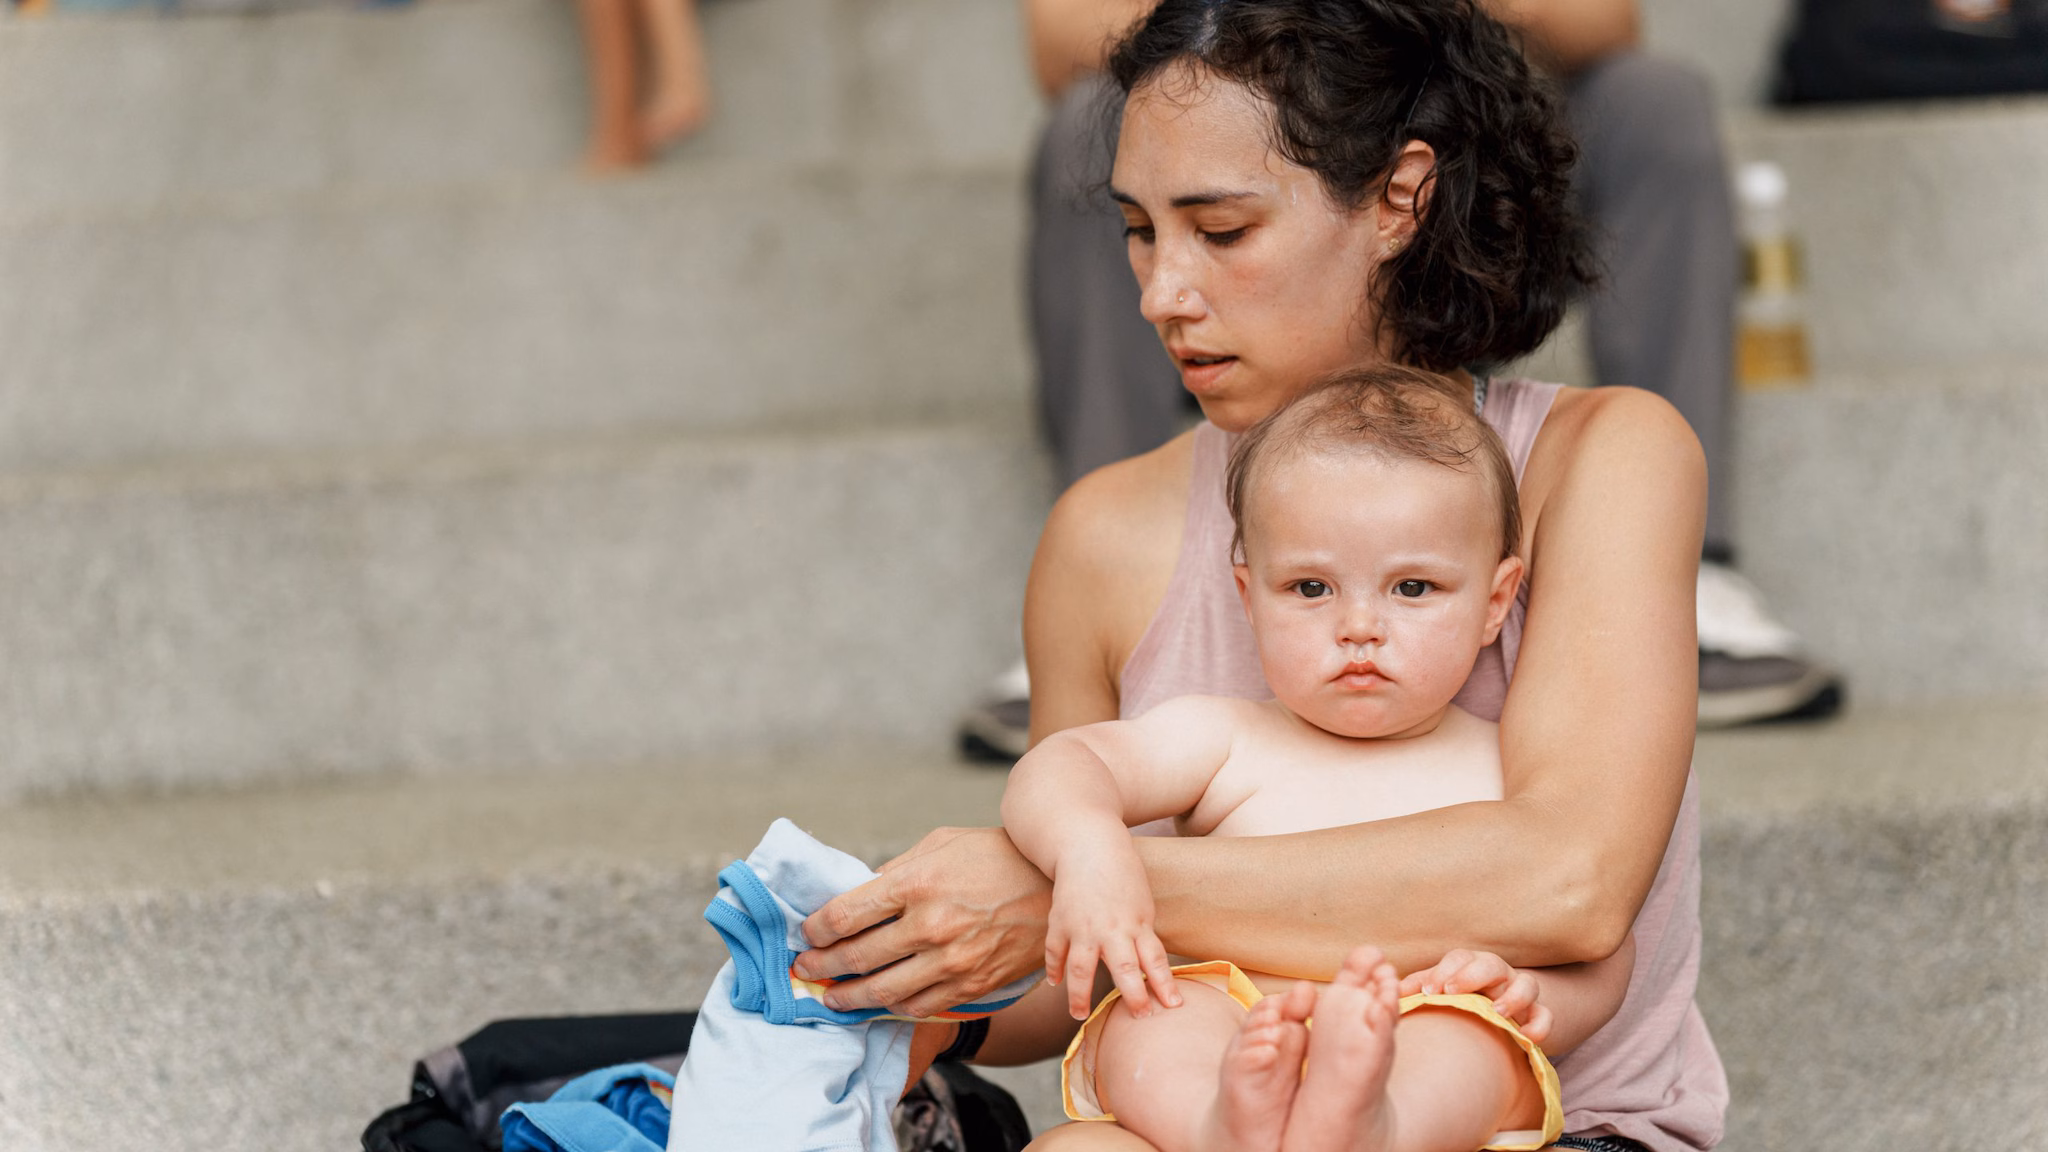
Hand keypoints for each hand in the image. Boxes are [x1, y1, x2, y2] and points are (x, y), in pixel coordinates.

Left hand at [795, 827, 1051, 1017]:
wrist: (1058, 885)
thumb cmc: (996, 855)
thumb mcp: (942, 844)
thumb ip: (898, 870)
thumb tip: (860, 894)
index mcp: (917, 882)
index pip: (847, 915)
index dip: (817, 930)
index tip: (808, 935)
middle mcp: (931, 924)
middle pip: (857, 956)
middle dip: (822, 967)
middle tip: (804, 970)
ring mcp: (952, 960)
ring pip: (883, 990)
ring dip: (848, 997)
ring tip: (831, 997)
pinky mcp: (972, 984)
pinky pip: (920, 1005)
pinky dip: (893, 1006)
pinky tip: (879, 1002)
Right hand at [1044, 849, 1181, 1020]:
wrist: (1089, 845)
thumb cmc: (1122, 874)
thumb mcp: (1142, 904)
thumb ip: (1142, 935)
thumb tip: (1149, 968)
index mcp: (1136, 923)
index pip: (1155, 960)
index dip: (1164, 984)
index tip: (1173, 1006)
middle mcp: (1111, 929)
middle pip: (1124, 970)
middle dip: (1133, 997)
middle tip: (1139, 1017)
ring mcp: (1082, 927)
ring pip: (1081, 969)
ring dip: (1080, 996)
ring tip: (1079, 1015)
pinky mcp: (1059, 922)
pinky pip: (1054, 952)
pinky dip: (1053, 969)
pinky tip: (1054, 983)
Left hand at [1398, 949, 1551, 1044]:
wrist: (1502, 1011)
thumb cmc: (1465, 996)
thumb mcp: (1444, 987)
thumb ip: (1421, 986)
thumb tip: (1392, 989)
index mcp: (1472, 964)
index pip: (1459, 958)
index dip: (1443, 972)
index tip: (1428, 991)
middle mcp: (1499, 974)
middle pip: (1491, 964)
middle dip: (1472, 975)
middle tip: (1452, 991)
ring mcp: (1521, 992)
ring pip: (1527, 984)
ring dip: (1514, 996)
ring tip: (1497, 1011)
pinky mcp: (1537, 1015)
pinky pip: (1546, 1016)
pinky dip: (1540, 1025)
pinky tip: (1527, 1037)